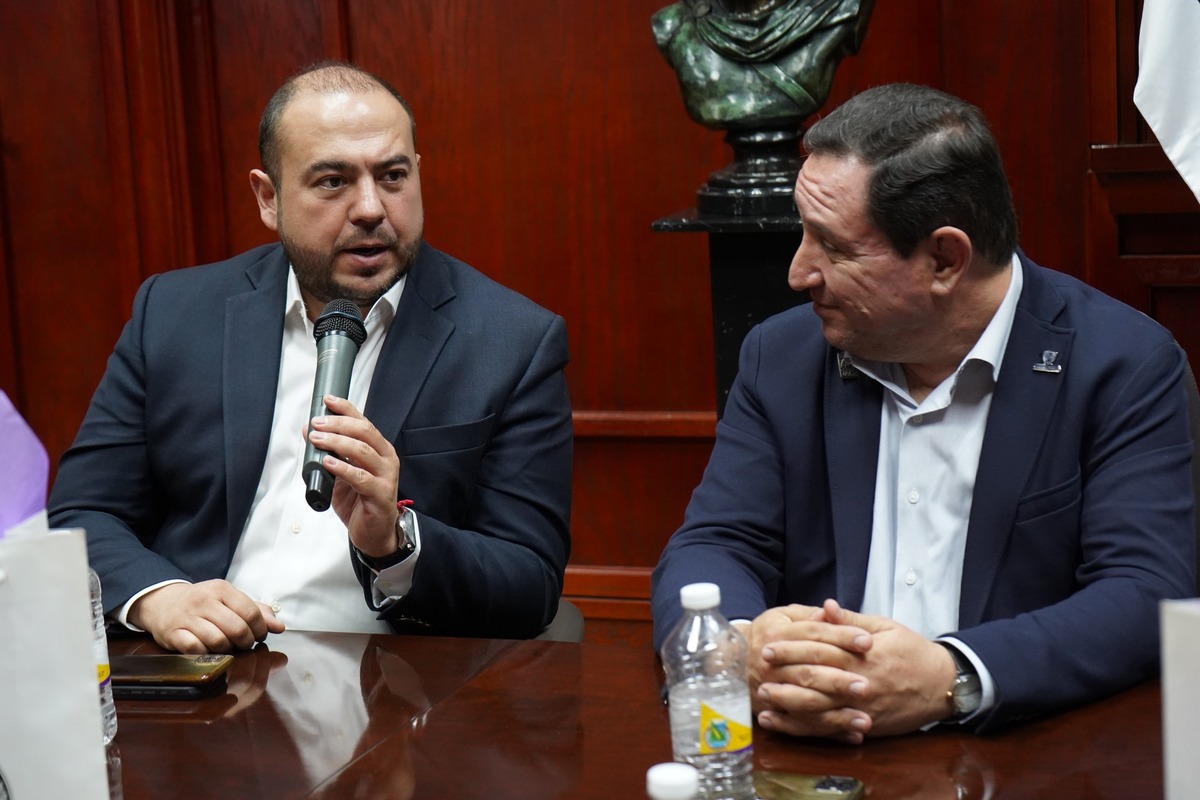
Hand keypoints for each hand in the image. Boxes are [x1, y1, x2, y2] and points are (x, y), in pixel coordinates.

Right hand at [128, 579, 284, 653]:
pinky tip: (208, 648)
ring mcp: (187, 618)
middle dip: (246, 641)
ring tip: (227, 646)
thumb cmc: (205, 603)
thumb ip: (257, 611)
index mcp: (221, 589)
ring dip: (227, 649)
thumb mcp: (230, 599)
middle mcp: (204, 601)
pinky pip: (196, 649)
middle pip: (237, 628)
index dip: (260, 629)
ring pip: (218, 641)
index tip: (259, 636)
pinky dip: (207, 653)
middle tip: (244, 644)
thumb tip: (279, 627)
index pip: (251, 612)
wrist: (163, 603)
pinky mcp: (173, 634)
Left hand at [304, 395, 401, 556]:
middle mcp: (386, 459)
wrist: (374, 533)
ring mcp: (386, 476)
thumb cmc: (360, 502)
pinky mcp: (380, 494)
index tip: (327, 400)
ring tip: (317, 439)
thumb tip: (308, 431)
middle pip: (364, 432)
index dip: (346, 409)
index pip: (364, 422)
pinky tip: (328, 462)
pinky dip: (343, 468)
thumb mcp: (341, 473)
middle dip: (338, 424)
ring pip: (362, 451)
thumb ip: (328, 452)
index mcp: (379, 450)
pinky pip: (361, 478)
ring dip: (337, 442)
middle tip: (317, 423)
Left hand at [755, 599, 956, 740]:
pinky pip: (831, 729)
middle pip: (816, 680)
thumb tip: (825, 606)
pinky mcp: (865, 725)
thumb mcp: (884, 626)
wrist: (942, 684)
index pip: (821, 650)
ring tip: (765, 699)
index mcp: (863, 655)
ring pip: (820, 710)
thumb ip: (850, 620)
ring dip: (789, 705)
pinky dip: (806, 728)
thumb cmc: (912, 651)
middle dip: (785, 675)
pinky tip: (786, 724)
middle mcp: (861, 683)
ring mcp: (863, 708)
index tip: (770, 643)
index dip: (793, 648)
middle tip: (760, 670)